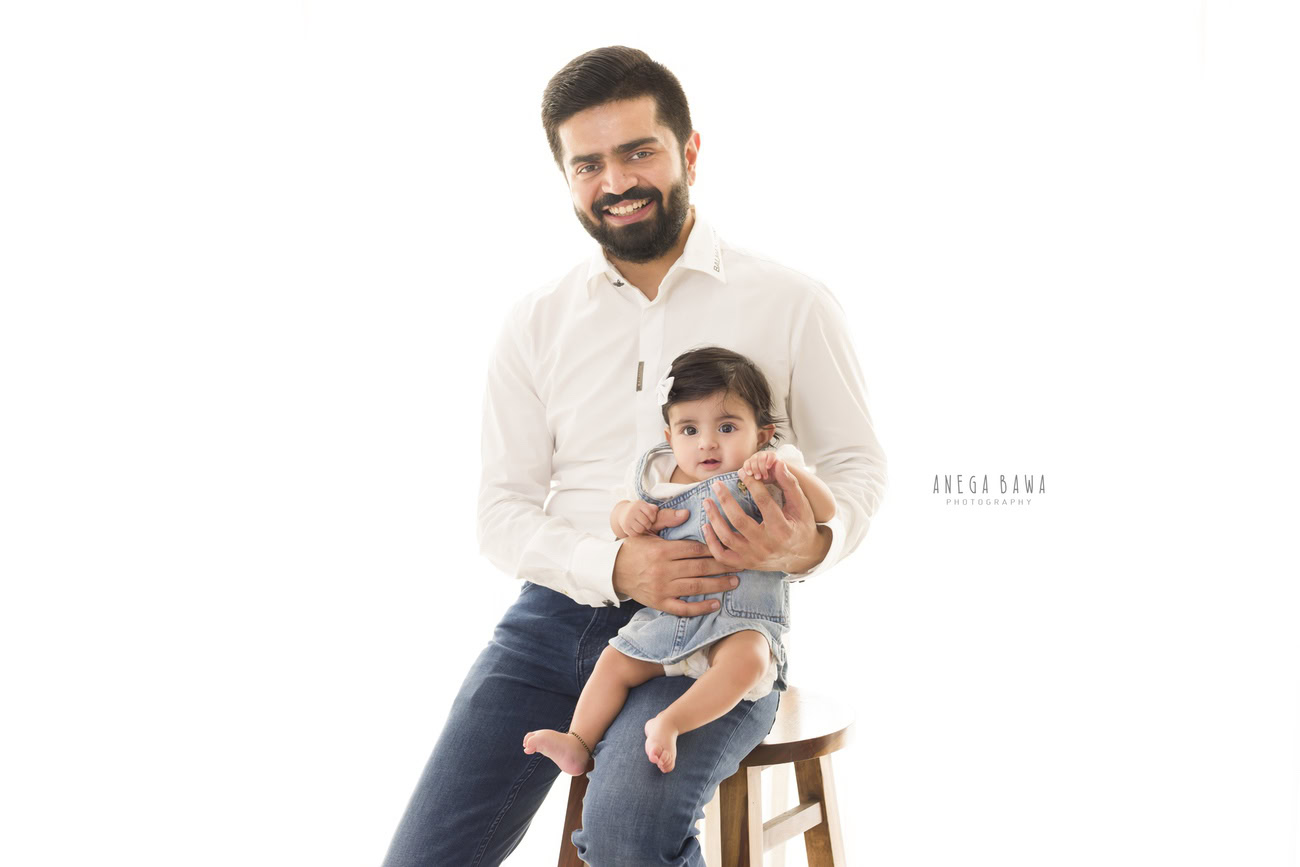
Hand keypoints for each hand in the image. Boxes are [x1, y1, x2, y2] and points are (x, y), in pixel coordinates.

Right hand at [612, 530, 741, 616]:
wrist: (613, 571)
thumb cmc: (633, 548)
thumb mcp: (645, 530)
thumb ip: (665, 520)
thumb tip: (687, 513)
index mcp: (662, 550)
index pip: (695, 549)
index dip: (714, 548)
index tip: (729, 547)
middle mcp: (664, 570)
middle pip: (700, 568)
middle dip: (723, 566)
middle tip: (741, 564)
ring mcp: (662, 589)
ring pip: (696, 587)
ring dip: (718, 585)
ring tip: (734, 582)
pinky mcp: (660, 603)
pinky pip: (683, 608)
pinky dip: (700, 608)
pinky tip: (715, 604)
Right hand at [617, 500, 661, 536]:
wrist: (622, 512)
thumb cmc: (638, 510)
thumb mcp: (644, 506)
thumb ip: (652, 508)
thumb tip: (656, 510)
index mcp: (639, 504)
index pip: (650, 513)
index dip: (653, 518)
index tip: (651, 519)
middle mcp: (632, 510)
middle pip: (646, 522)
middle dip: (648, 525)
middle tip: (647, 524)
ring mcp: (627, 519)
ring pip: (640, 529)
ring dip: (643, 529)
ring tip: (642, 526)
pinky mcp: (625, 527)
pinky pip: (635, 534)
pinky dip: (637, 533)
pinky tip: (636, 529)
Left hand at [701, 460, 831, 573]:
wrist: (803, 556)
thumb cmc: (802, 526)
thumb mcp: (801, 505)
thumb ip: (789, 484)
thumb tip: (777, 463)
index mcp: (782, 529)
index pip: (763, 503)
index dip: (751, 485)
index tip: (741, 472)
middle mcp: (767, 545)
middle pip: (740, 521)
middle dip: (725, 500)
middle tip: (716, 484)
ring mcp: (755, 556)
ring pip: (728, 538)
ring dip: (714, 518)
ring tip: (707, 501)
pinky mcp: (746, 564)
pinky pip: (722, 556)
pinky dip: (711, 542)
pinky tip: (705, 525)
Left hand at [741, 450, 779, 481]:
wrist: (777, 476)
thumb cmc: (765, 477)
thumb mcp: (757, 478)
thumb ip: (749, 476)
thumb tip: (740, 472)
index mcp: (751, 461)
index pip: (747, 462)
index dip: (747, 467)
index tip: (749, 474)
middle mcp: (757, 456)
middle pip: (753, 460)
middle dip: (755, 469)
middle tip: (758, 478)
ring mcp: (765, 454)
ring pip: (761, 458)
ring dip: (762, 468)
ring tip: (765, 476)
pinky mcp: (773, 455)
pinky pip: (770, 456)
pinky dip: (769, 461)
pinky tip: (768, 467)